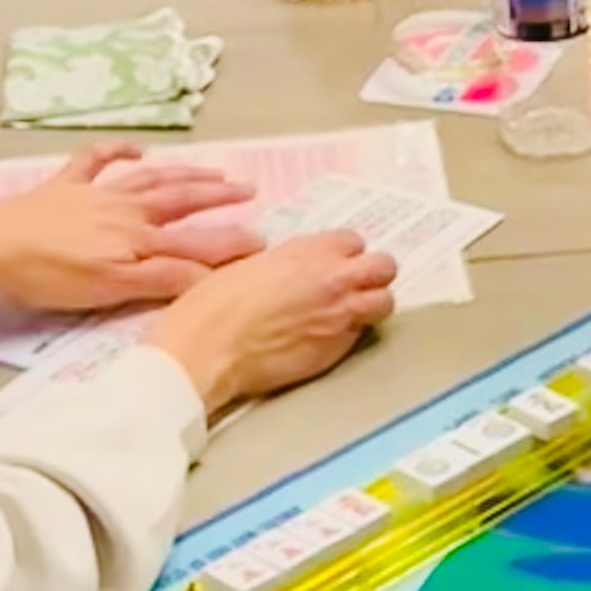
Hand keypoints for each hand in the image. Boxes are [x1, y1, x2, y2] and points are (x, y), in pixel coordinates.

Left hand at [0, 151, 265, 319]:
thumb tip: (212, 275)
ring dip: (184, 174)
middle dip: (218, 197)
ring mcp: (95, 194)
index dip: (231, 242)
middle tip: (249, 190)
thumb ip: (164, 280)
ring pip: (151, 179)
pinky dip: (118, 152)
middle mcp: (126, 210)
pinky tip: (135, 149)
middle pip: (180, 200)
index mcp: (139, 238)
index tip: (264, 240)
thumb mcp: (112, 289)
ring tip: (212, 172)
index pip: (197, 242)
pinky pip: (96, 162)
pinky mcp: (64, 187)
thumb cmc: (49, 276)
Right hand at [149, 230, 396, 420]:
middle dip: (373, 275)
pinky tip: (326, 339)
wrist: (206, 350)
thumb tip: (294, 270)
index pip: (353, 240)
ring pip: (384, 302)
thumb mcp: (247, 264)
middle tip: (356, 285)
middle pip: (383, 266)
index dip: (345, 253)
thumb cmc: (211, 306)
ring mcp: (339, 314)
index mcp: (306, 250)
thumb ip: (284, 263)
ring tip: (350, 313)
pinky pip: (359, 337)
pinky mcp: (336, 350)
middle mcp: (331, 278)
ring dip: (371, 305)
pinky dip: (350, 335)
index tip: (335, 263)